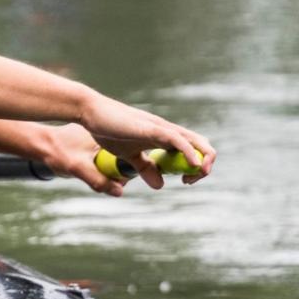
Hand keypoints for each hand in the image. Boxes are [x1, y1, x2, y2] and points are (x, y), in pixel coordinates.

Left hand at [38, 123, 129, 196]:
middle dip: (112, 173)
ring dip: (105, 170)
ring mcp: (101, 139)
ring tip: (88, 171)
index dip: (123, 171)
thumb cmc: (58, 152)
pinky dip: (98, 166)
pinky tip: (86, 167)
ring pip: (112, 161)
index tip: (115, 182)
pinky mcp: (95, 144)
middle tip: (100, 180)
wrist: (41, 143)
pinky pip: (104, 158)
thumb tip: (119, 192)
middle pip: (121, 160)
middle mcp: (107, 135)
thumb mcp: (78, 168)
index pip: (127, 156)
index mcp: (108, 135)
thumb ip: (99, 181)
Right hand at [79, 95, 215, 189]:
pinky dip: (189, 152)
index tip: (186, 180)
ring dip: (203, 159)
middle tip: (190, 181)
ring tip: (200, 173)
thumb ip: (145, 168)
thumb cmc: (110, 130)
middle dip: (206, 164)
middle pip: (202, 144)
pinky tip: (193, 165)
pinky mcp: (152, 128)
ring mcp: (161, 128)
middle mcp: (168, 131)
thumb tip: (160, 185)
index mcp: (165, 137)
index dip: (197, 167)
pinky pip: (177, 139)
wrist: (92, 113)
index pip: (194, 149)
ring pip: (195, 141)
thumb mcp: (130, 155)